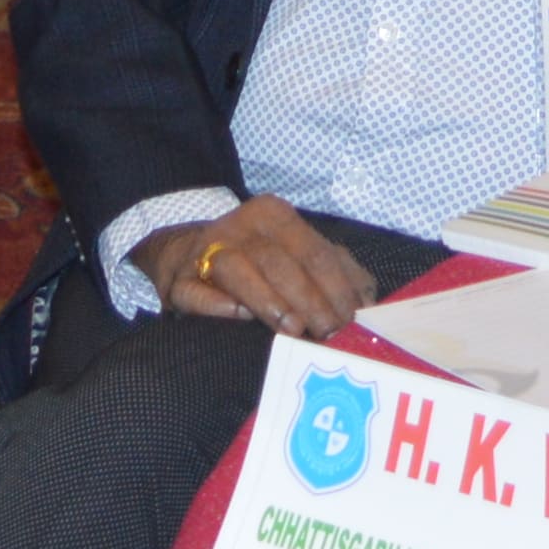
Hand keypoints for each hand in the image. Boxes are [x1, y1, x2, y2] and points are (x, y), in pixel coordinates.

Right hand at [141, 195, 379, 337]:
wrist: (184, 254)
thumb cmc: (258, 262)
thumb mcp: (300, 255)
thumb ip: (337, 272)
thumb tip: (369, 302)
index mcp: (276, 216)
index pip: (315, 251)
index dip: (336, 287)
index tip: (351, 320)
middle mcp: (240, 226)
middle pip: (279, 260)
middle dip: (309, 298)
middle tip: (327, 332)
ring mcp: (205, 250)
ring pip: (237, 268)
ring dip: (268, 300)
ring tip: (292, 328)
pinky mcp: (178, 279)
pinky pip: (194, 290)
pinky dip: (215, 302)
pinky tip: (237, 315)